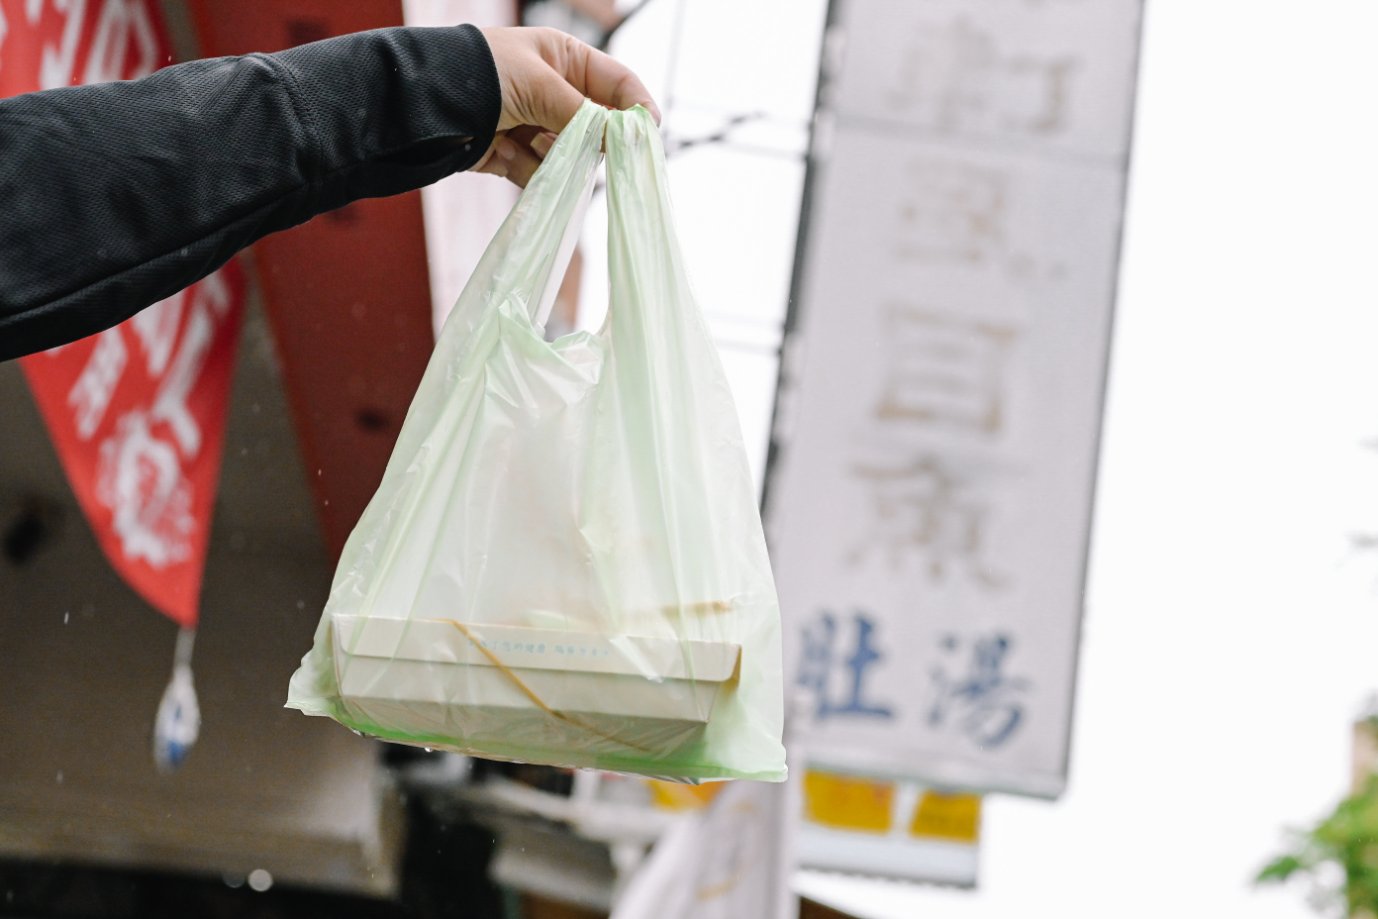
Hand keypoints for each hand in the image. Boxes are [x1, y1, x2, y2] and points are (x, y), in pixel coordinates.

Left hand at [474, 27, 659, 186]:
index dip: (636, 107)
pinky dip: (527, 171)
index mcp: (563, 59)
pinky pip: (539, 174)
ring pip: (569, 155)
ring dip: (554, 158)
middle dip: (591, 141)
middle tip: (584, 149)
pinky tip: (503, 153)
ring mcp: (532, 124)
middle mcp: (552, 91)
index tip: (648, 134)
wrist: (420, 103)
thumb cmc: (481, 74)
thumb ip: (584, 115)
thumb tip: (620, 139)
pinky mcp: (512, 154)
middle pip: (596, 126)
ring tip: (528, 144)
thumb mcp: (539, 85)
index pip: (617, 83)